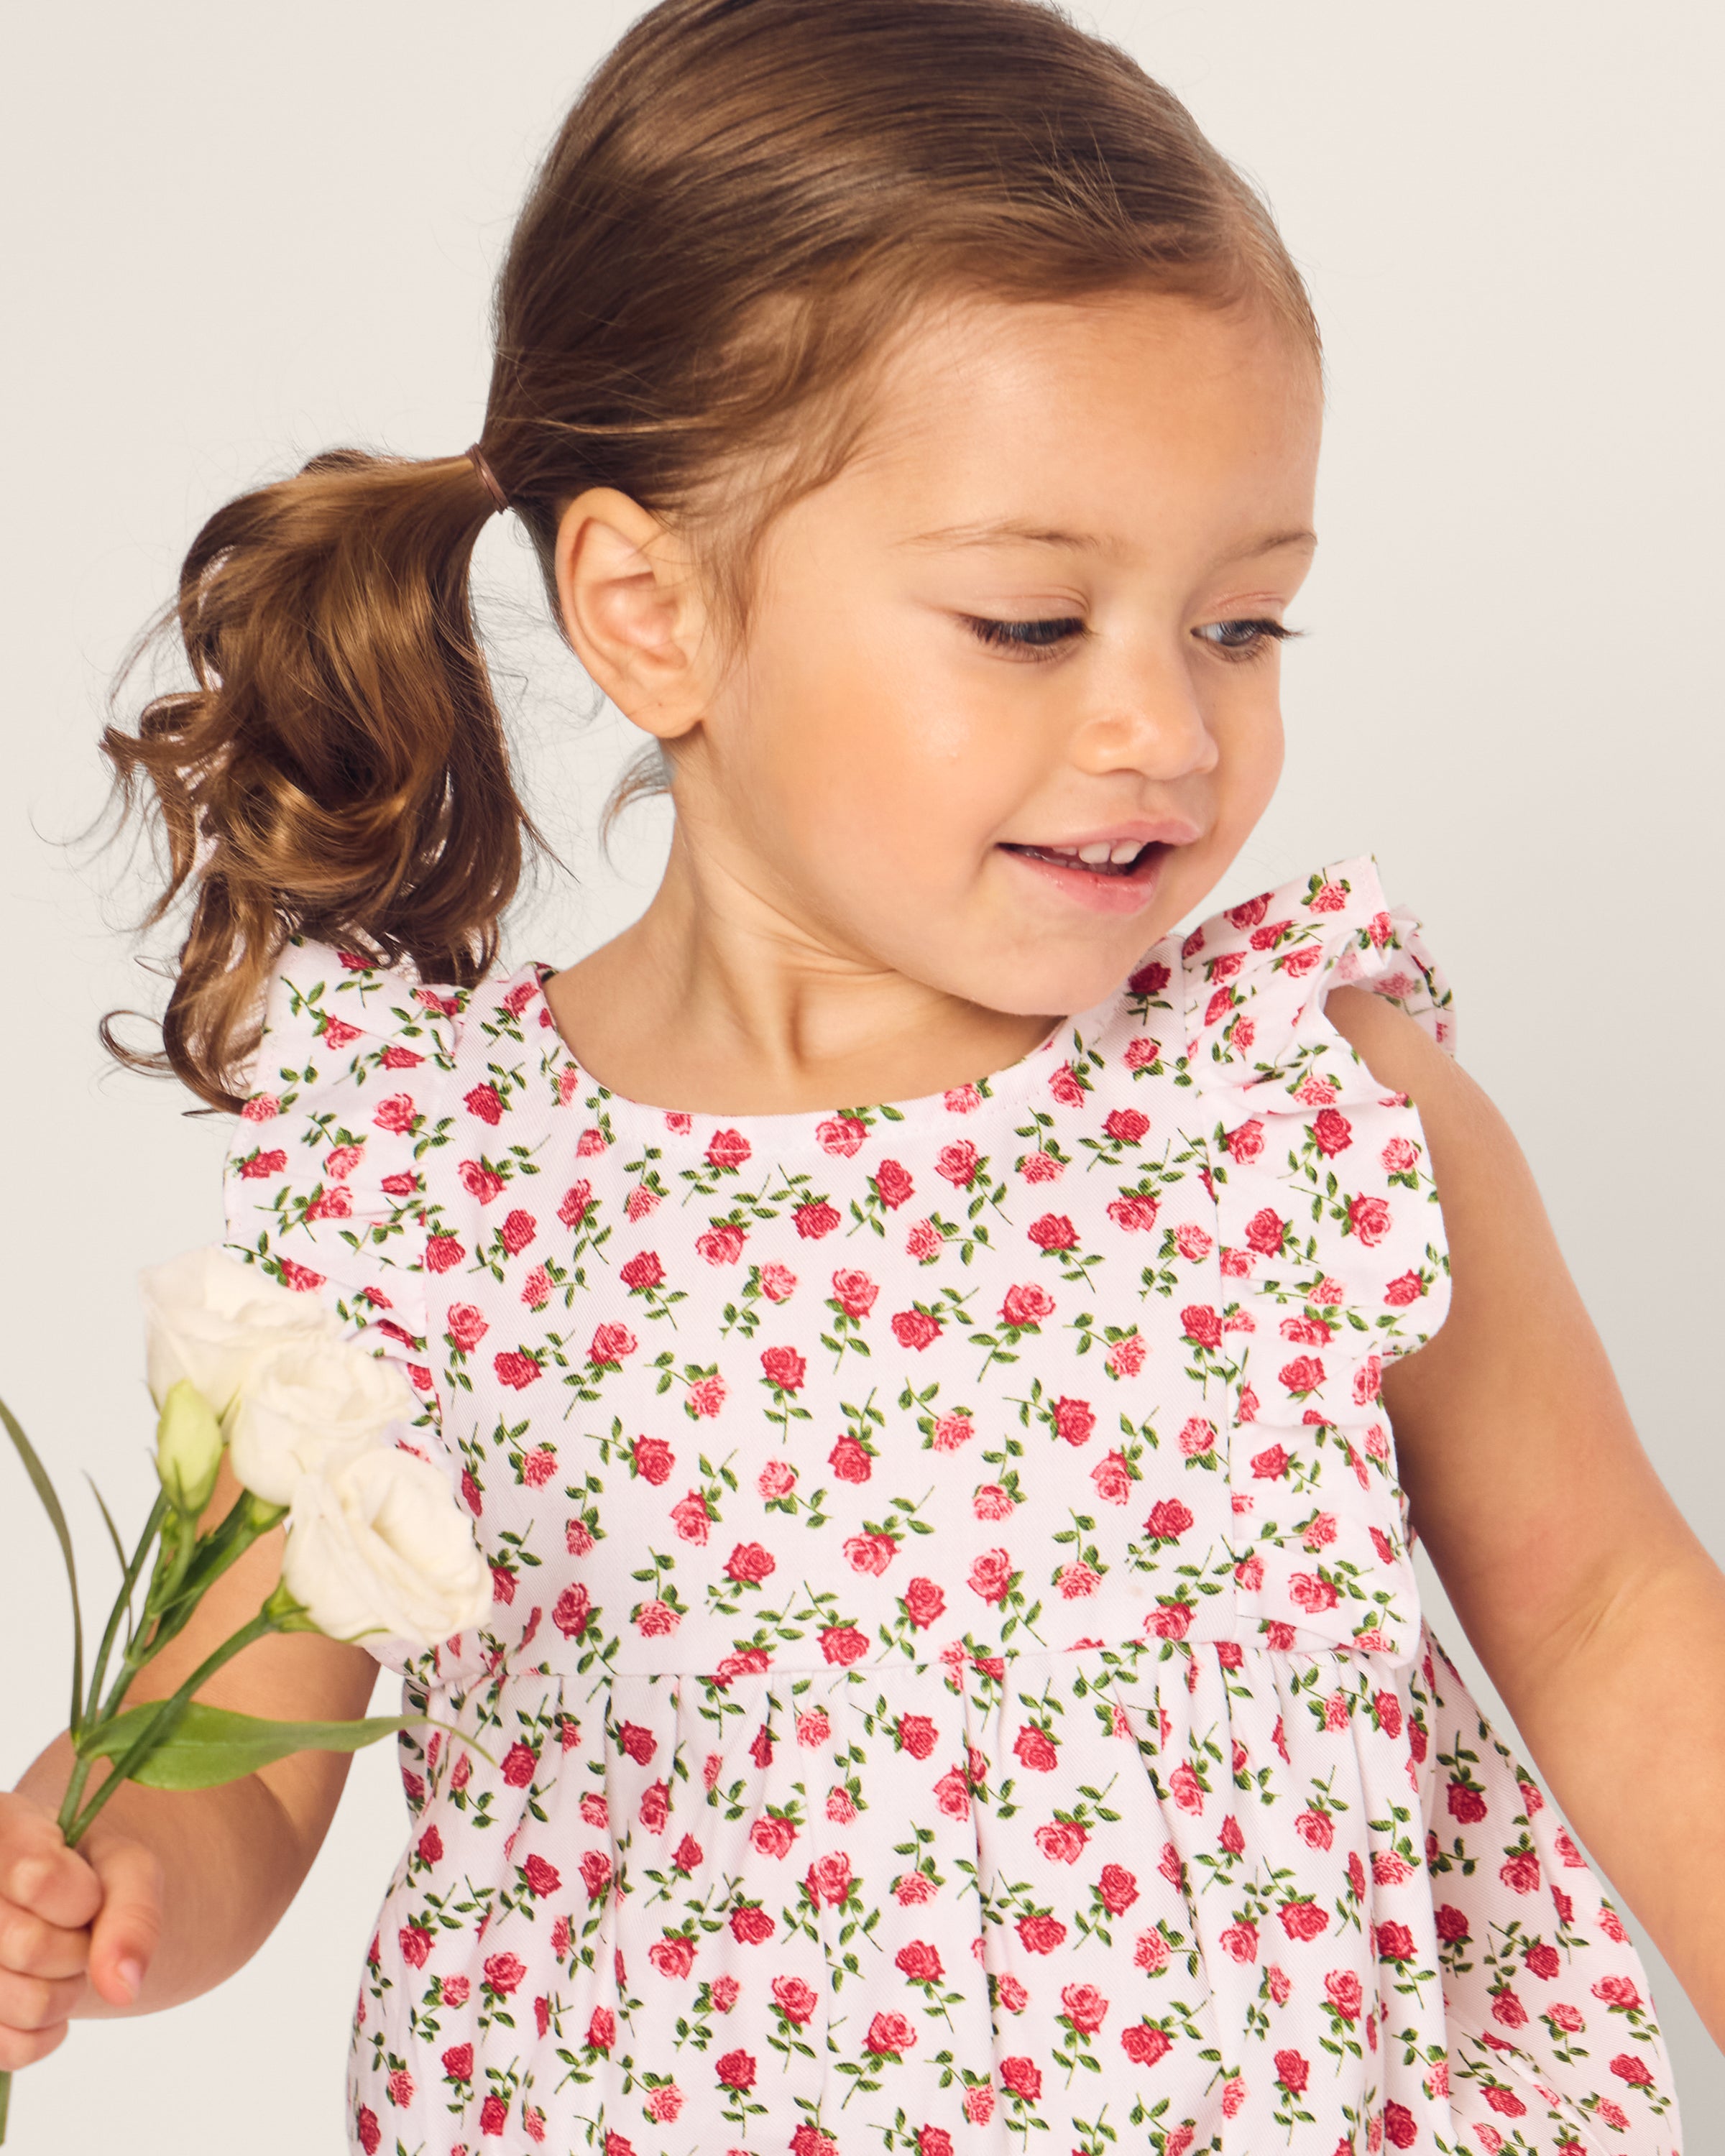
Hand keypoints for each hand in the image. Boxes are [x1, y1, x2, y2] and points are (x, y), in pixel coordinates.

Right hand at [0, 1790, 161, 2069]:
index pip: (36, 1875)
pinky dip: (47, 2031)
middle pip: (29, 1946)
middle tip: (76, 1928)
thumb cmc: (86, 1877)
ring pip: (24, 2002)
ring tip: (60, 1962)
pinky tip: (43, 1993)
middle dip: (77, 1946)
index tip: (84, 1889)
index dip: (80, 1896)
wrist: (54, 1909)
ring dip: (66, 1992)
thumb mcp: (126, 1869)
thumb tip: (122, 1987)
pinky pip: (13, 2048)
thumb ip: (134, 1912)